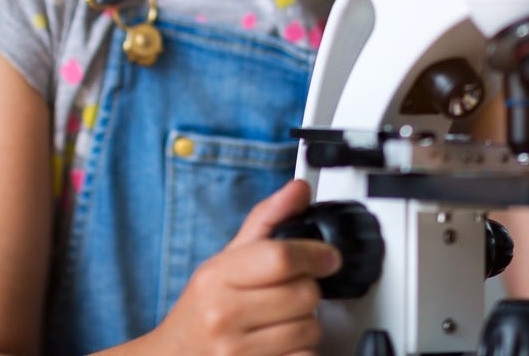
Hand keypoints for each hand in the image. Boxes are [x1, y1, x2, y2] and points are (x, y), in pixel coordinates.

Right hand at [151, 179, 339, 355]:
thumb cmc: (201, 310)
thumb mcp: (225, 260)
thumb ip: (265, 220)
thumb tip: (299, 189)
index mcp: (217, 277)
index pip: (280, 258)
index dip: (314, 254)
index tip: (327, 257)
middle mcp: (223, 314)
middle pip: (303, 294)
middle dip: (308, 290)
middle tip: (292, 292)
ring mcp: (238, 351)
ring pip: (310, 329)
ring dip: (306, 323)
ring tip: (282, 320)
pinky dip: (302, 350)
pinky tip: (281, 343)